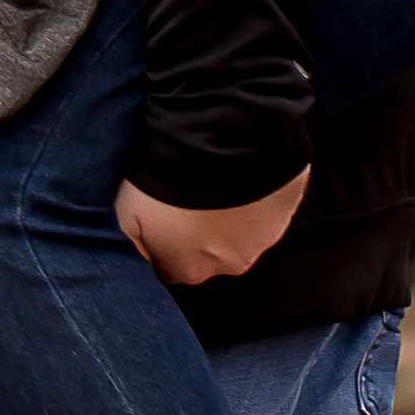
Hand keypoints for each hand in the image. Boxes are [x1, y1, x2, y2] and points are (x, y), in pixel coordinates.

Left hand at [115, 168, 310, 285]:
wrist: (213, 144)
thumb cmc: (164, 181)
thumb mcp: (129, 213)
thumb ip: (140, 241)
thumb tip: (149, 253)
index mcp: (189, 270)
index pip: (174, 268)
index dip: (168, 244)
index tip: (165, 218)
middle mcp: (229, 264)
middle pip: (213, 253)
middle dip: (205, 231)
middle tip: (193, 196)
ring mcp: (262, 238)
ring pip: (244, 231)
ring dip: (234, 212)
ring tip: (218, 180)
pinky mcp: (285, 209)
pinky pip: (268, 205)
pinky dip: (257, 193)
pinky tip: (242, 172)